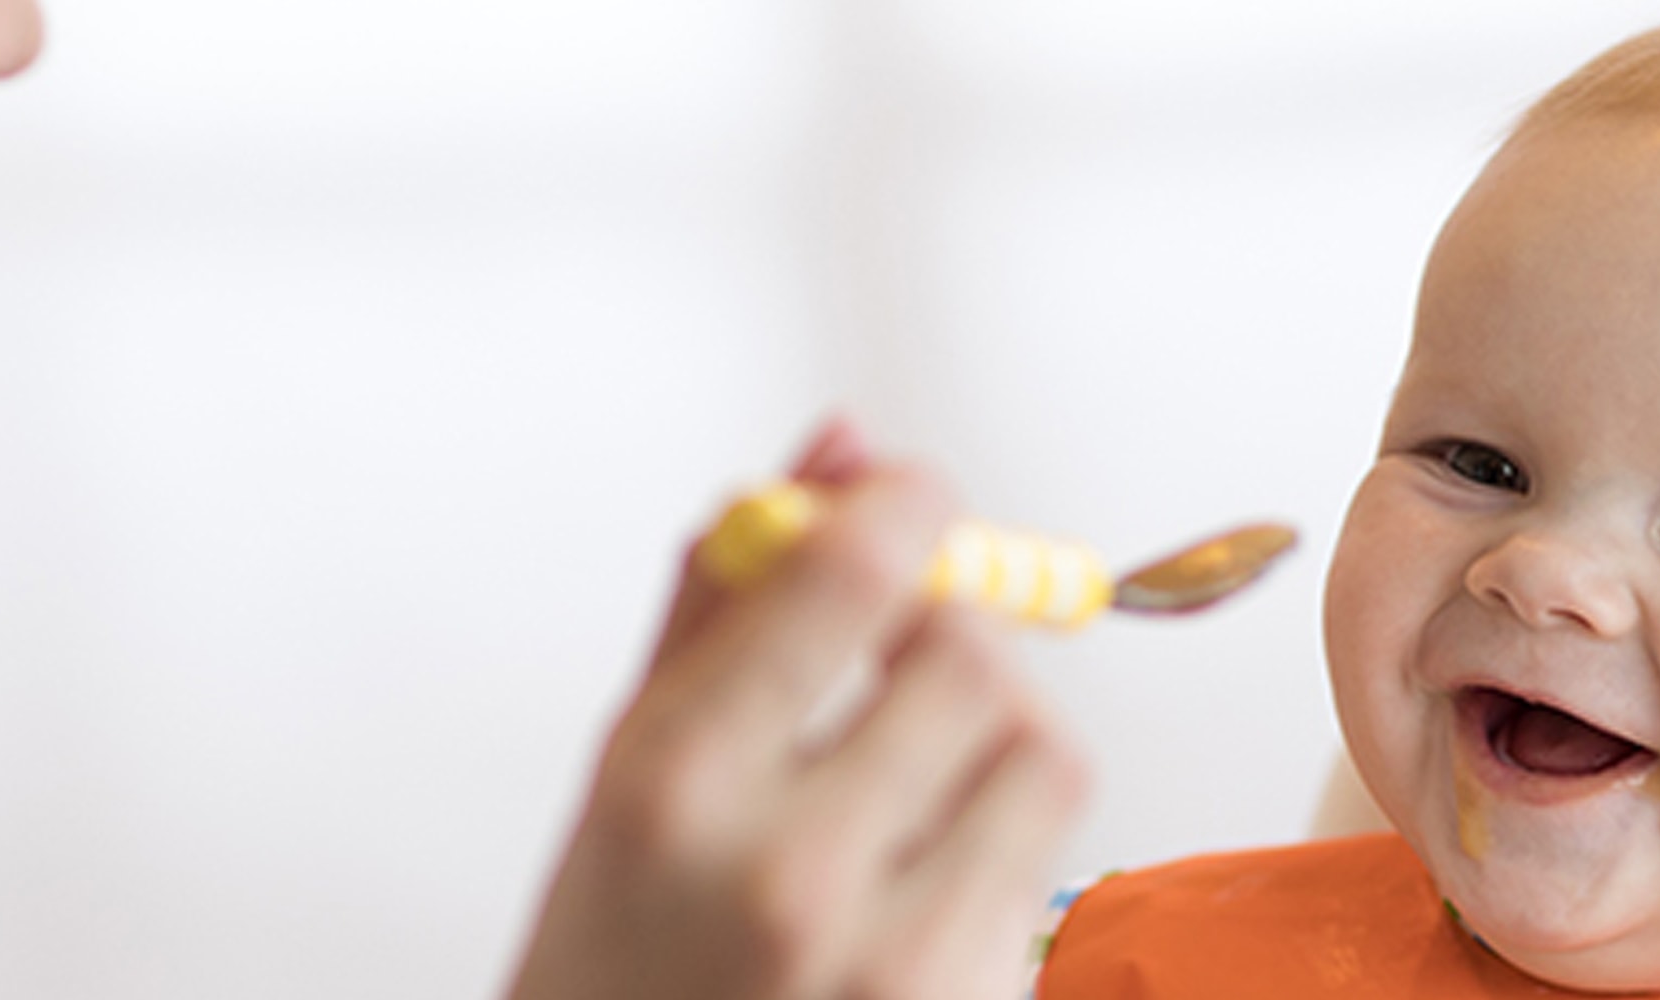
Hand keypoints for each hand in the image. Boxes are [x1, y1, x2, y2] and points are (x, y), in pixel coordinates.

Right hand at [510, 419, 1091, 999]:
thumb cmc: (613, 968)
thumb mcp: (626, 777)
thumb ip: (725, 603)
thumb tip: (838, 444)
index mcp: (674, 789)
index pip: (852, 576)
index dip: (906, 510)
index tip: (908, 505)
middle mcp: (787, 876)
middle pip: (972, 657)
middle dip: (947, 639)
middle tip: (895, 671)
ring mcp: (892, 968)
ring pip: (1043, 753)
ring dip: (995, 742)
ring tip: (913, 790)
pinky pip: (1046, 868)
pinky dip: (1001, 851)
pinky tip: (917, 893)